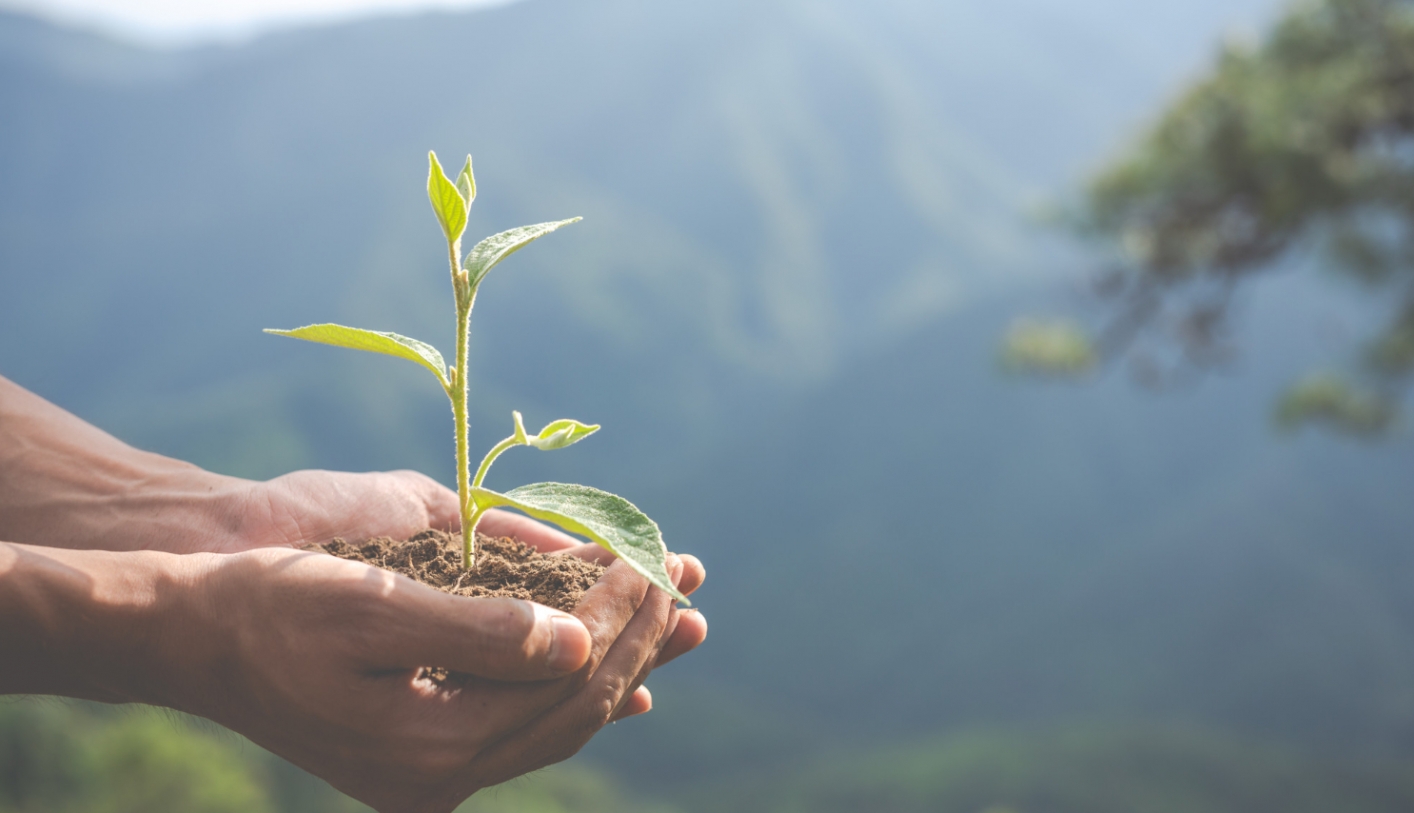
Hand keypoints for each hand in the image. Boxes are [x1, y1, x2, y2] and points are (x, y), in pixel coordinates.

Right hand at [172, 546, 687, 812]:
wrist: (192, 640)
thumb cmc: (272, 606)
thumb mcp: (372, 605)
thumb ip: (480, 631)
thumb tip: (578, 642)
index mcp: (429, 745)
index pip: (566, 682)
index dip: (621, 618)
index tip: (655, 558)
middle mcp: (438, 777)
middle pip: (575, 710)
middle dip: (638, 640)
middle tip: (686, 581)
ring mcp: (429, 776)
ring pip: (558, 723)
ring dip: (620, 664)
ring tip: (678, 620)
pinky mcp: (421, 758)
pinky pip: (524, 731)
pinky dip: (575, 696)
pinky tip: (619, 680)